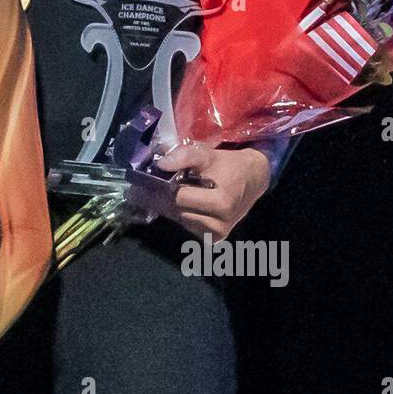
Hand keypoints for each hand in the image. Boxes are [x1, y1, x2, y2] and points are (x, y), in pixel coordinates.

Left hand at [133, 141, 270, 241]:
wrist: (252, 180)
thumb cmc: (228, 166)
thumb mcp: (207, 154)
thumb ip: (185, 156)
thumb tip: (161, 164)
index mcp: (220, 203)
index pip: (178, 198)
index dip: (160, 188)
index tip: (141, 182)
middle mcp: (218, 224)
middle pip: (176, 211)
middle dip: (158, 198)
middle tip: (140, 189)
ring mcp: (216, 235)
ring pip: (179, 220)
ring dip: (168, 207)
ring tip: (160, 193)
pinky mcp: (213, 239)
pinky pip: (186, 226)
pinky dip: (179, 214)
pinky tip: (178, 203)